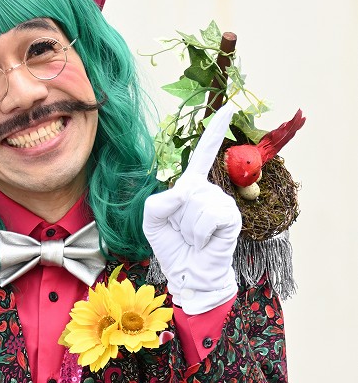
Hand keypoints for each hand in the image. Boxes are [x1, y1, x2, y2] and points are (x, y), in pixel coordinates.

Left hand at [143, 102, 240, 314]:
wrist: (187, 274)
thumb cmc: (172, 247)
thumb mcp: (151, 221)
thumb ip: (156, 202)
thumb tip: (183, 194)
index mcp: (191, 186)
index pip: (203, 154)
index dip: (214, 131)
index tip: (229, 108)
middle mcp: (210, 190)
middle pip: (186, 190)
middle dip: (177, 216)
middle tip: (184, 232)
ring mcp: (223, 202)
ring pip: (196, 203)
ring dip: (188, 226)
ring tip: (194, 237)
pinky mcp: (231, 217)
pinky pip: (209, 215)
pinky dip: (199, 232)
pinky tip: (203, 241)